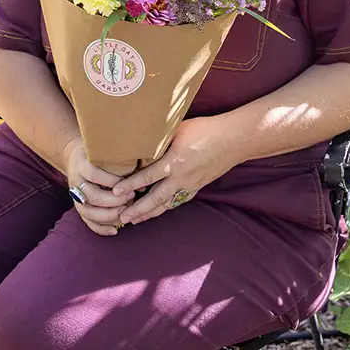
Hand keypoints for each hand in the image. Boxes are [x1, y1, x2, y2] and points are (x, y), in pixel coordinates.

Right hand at [62, 137, 129, 235]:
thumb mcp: (103, 147)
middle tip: (131, 198)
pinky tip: (115, 230)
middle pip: (92, 196)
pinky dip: (100, 228)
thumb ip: (116, 152)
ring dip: (108, 216)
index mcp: (82, 164)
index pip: (94, 174)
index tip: (128, 183)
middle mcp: (76, 182)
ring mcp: (75, 196)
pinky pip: (87, 221)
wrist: (76, 157)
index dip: (112, 181)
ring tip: (125, 212)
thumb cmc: (97, 152)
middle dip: (113, 201)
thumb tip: (142, 155)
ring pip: (88, 212)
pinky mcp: (78, 206)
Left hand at [112, 116, 234, 224]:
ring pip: (167, 204)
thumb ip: (161, 140)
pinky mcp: (198, 187)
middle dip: (138, 210)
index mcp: (174, 162)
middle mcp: (181, 178)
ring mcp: (190, 185)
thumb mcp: (178, 129)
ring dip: (150, 213)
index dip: (130, 185)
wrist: (233, 140)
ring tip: (135, 220)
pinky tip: (158, 211)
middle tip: (122, 217)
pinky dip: (166, 207)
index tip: (115, 191)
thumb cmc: (205, 130)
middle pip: (155, 199)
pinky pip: (178, 201)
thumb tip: (141, 141)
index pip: (147, 178)